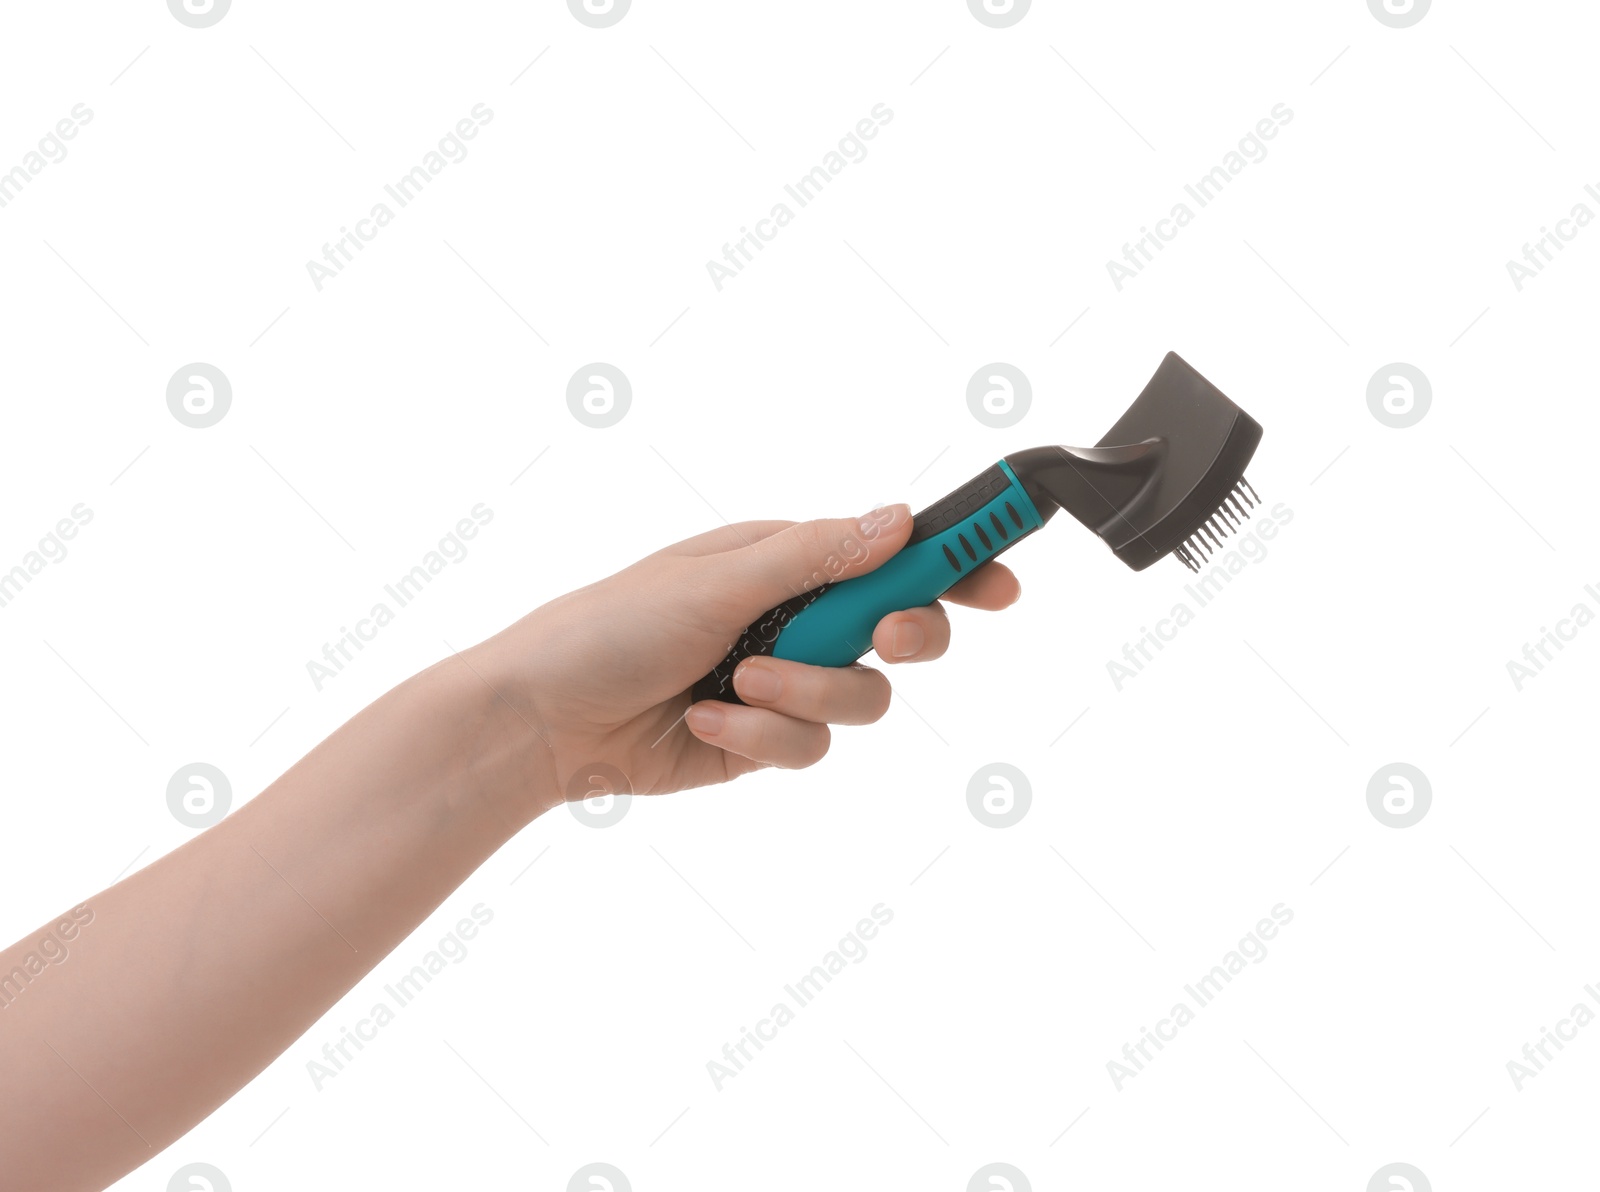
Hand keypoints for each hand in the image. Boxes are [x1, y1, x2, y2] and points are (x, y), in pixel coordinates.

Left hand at [469, 503, 1020, 807]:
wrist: (543, 719)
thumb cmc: (609, 626)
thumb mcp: (715, 579)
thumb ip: (816, 557)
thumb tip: (900, 519)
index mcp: (789, 558)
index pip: (894, 552)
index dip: (957, 561)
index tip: (1005, 575)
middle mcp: (799, 617)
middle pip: (903, 626)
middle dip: (900, 635)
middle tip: (879, 634)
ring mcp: (786, 683)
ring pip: (864, 700)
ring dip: (805, 696)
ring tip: (736, 687)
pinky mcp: (765, 742)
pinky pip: (809, 749)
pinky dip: (759, 740)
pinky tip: (704, 722)